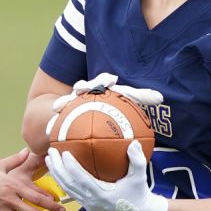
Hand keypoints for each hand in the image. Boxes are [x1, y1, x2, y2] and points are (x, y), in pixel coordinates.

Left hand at [45, 141, 167, 210]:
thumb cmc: (138, 193)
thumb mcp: (140, 177)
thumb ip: (137, 160)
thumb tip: (133, 143)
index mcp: (102, 195)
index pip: (82, 180)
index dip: (71, 167)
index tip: (64, 153)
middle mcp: (91, 201)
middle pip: (68, 184)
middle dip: (57, 168)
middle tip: (50, 151)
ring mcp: (87, 204)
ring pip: (66, 188)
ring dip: (56, 173)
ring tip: (48, 158)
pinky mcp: (86, 204)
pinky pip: (70, 191)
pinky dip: (61, 180)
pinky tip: (56, 169)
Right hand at [46, 73, 163, 135]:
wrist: (83, 105)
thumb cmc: (109, 103)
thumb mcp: (124, 100)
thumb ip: (139, 97)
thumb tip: (161, 97)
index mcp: (101, 87)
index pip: (105, 82)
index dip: (106, 80)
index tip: (112, 80)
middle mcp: (86, 90)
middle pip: (83, 86)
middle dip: (83, 86)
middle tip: (83, 88)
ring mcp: (72, 99)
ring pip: (67, 99)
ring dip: (63, 102)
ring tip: (58, 107)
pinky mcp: (63, 110)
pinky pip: (57, 117)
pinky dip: (53, 123)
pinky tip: (50, 130)